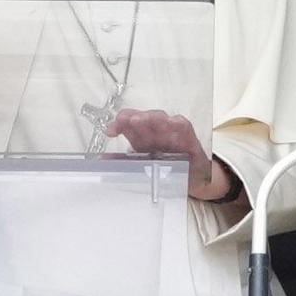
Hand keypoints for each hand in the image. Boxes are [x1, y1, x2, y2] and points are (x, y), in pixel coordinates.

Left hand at [109, 109, 246, 207]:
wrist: (191, 177)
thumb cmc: (166, 168)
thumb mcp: (143, 167)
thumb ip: (124, 162)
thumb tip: (104, 160)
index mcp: (140, 136)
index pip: (127, 124)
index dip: (119, 125)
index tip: (111, 132)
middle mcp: (154, 131)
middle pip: (142, 118)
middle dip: (133, 118)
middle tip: (125, 121)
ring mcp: (170, 131)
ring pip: (160, 119)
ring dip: (150, 118)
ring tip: (140, 120)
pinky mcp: (187, 136)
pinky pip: (183, 126)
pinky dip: (177, 123)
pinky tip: (172, 122)